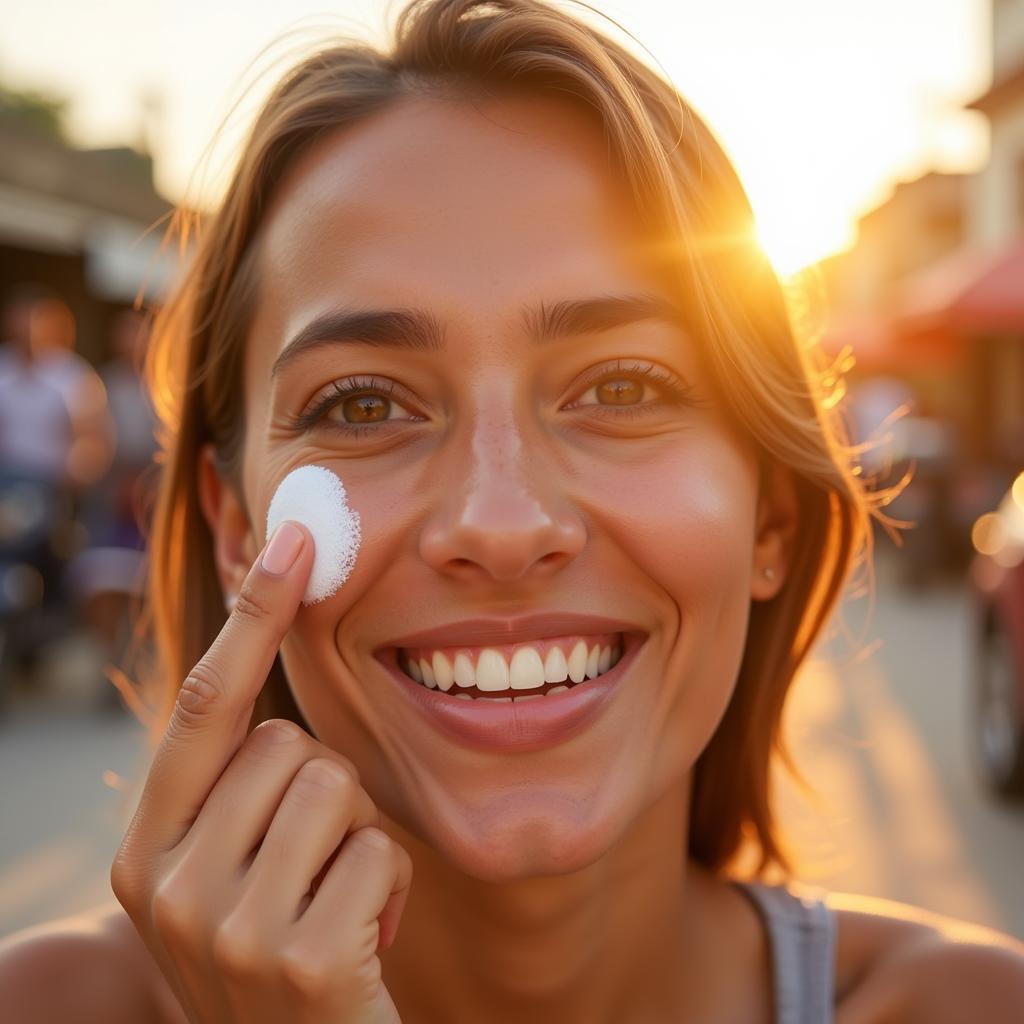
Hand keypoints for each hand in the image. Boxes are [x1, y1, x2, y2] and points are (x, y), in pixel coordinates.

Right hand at [111, 521, 411, 1022]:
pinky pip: (379, 849)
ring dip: (358, 839)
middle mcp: (166, 885)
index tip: (295, 536)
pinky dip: (389, 889)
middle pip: (289, 744)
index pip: (204, 705)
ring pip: (334, 783)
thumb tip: (269, 645)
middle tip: (315, 868)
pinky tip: (364, 945)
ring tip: (337, 904)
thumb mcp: (236, 868)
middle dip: (326, 790)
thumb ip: (239, 780)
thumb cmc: (284, 949)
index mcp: (146, 850)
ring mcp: (226, 928)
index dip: (252, 615)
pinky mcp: (297, 959)